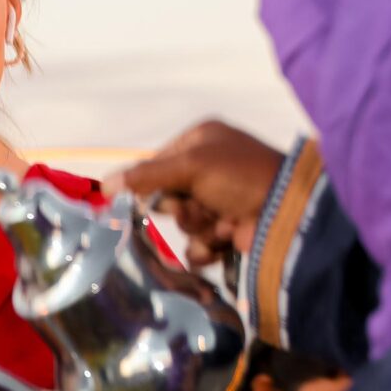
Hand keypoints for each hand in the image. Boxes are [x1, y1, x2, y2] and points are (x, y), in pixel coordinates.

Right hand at [115, 121, 284, 267]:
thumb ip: (145, 175)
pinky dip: (208, 248)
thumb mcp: (190, 165)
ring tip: (221, 222)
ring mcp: (220, 202)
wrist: (286, 211)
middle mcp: (210, 169)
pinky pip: (197, 246)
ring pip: (182, 224)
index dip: (149, 182)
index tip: (138, 196)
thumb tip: (104, 185)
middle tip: (196, 205)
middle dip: (180, 208)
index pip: (158, 164)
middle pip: (168, 197)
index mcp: (202, 142)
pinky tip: (226, 240)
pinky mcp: (227, 232)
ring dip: (198, 227)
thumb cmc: (240, 175)